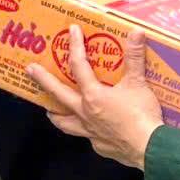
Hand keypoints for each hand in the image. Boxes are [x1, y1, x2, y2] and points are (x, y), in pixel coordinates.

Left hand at [24, 26, 162, 169]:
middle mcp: (85, 113)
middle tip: (30, 70)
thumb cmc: (141, 115)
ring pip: (65, 123)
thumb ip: (135, 57)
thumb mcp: (139, 83)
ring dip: (56, 115)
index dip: (76, 46)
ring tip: (49, 111)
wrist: (149, 148)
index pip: (79, 66)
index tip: (72, 31)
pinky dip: (85, 130)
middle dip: (43, 80)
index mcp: (93, 95)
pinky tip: (89, 129)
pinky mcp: (100, 146)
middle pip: (58, 95)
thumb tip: (136, 32)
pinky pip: (87, 137)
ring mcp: (90, 132)